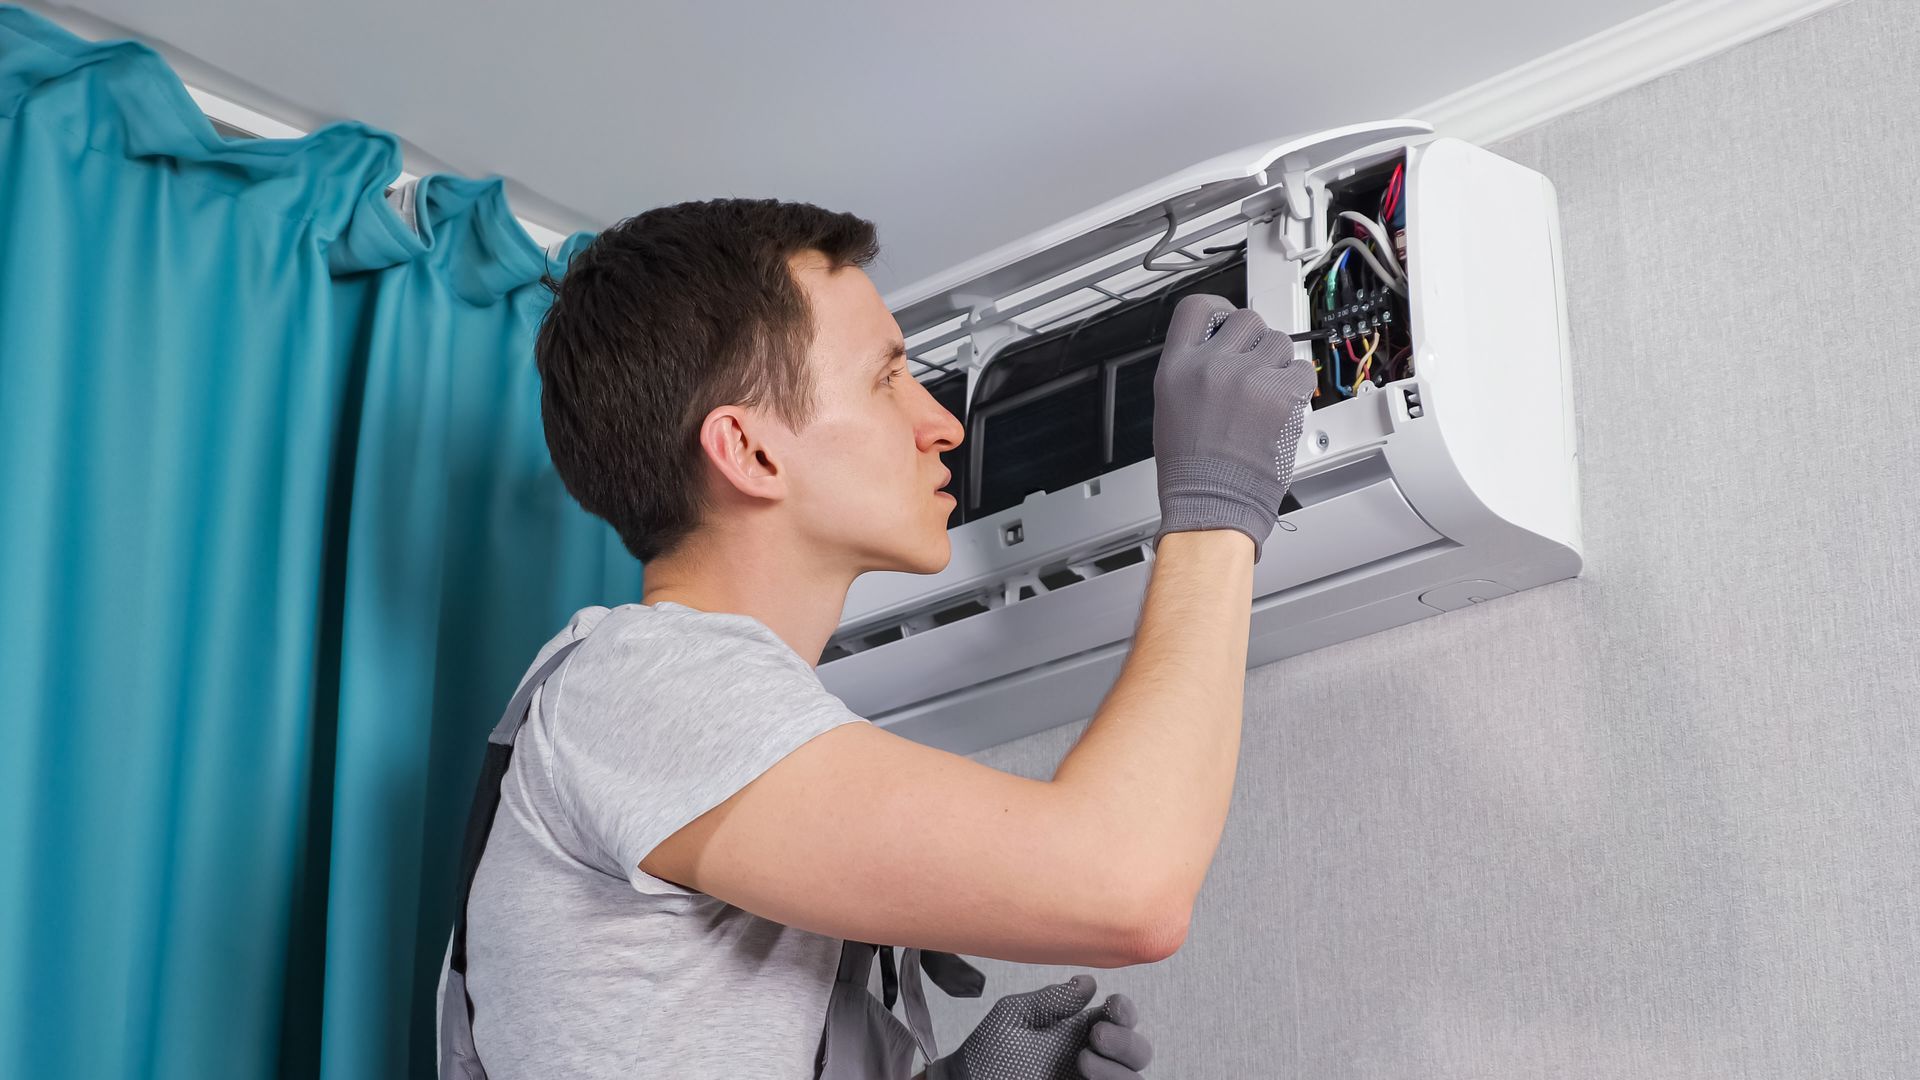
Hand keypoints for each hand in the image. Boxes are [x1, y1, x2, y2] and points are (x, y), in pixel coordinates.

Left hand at [925, 975, 1150, 1079]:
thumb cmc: (986, 1055)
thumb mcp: (1015, 1017)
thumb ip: (1052, 1001)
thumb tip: (1089, 983)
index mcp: (1078, 1030)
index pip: (1120, 1018)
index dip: (1125, 1011)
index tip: (1112, 1005)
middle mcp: (1092, 1057)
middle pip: (1137, 1050)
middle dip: (1125, 1040)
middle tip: (1095, 1035)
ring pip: (1134, 1079)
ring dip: (1118, 1069)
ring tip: (1083, 1061)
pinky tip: (1088, 1079)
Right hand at [1151, 294, 1316, 560]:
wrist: (1212, 502)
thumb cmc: (1190, 468)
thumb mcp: (1170, 405)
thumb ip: (1193, 368)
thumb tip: (1220, 346)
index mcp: (1178, 366)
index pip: (1198, 308)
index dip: (1218, 311)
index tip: (1227, 320)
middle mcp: (1212, 364)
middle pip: (1247, 319)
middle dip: (1254, 341)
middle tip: (1253, 368)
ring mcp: (1248, 376)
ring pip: (1279, 342)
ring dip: (1278, 364)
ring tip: (1266, 394)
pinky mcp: (1280, 394)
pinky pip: (1302, 370)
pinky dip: (1298, 386)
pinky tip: (1282, 405)